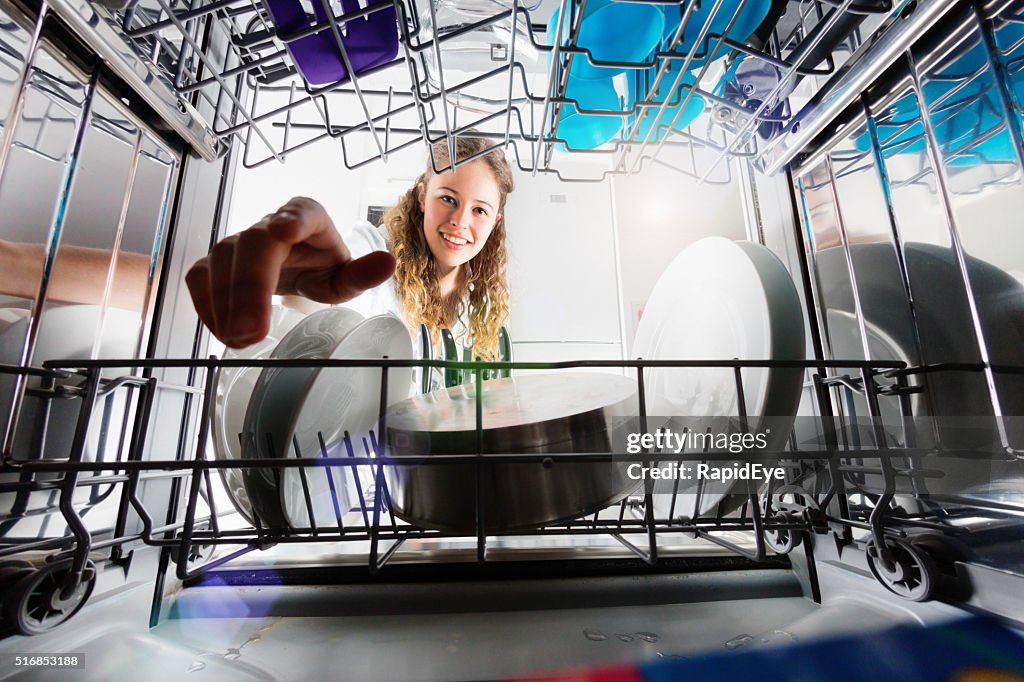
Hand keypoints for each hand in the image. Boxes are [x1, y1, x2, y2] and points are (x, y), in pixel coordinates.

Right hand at [186, 197, 394, 347]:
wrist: (297, 267)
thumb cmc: (323, 268)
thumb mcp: (346, 276)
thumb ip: (363, 274)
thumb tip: (386, 264)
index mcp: (307, 217)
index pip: (300, 213)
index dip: (291, 220)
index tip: (282, 232)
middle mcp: (269, 224)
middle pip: (253, 246)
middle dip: (249, 287)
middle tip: (251, 330)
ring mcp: (239, 241)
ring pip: (221, 261)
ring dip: (227, 304)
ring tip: (241, 340)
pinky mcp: (216, 261)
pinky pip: (200, 278)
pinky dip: (208, 306)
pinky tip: (224, 332)